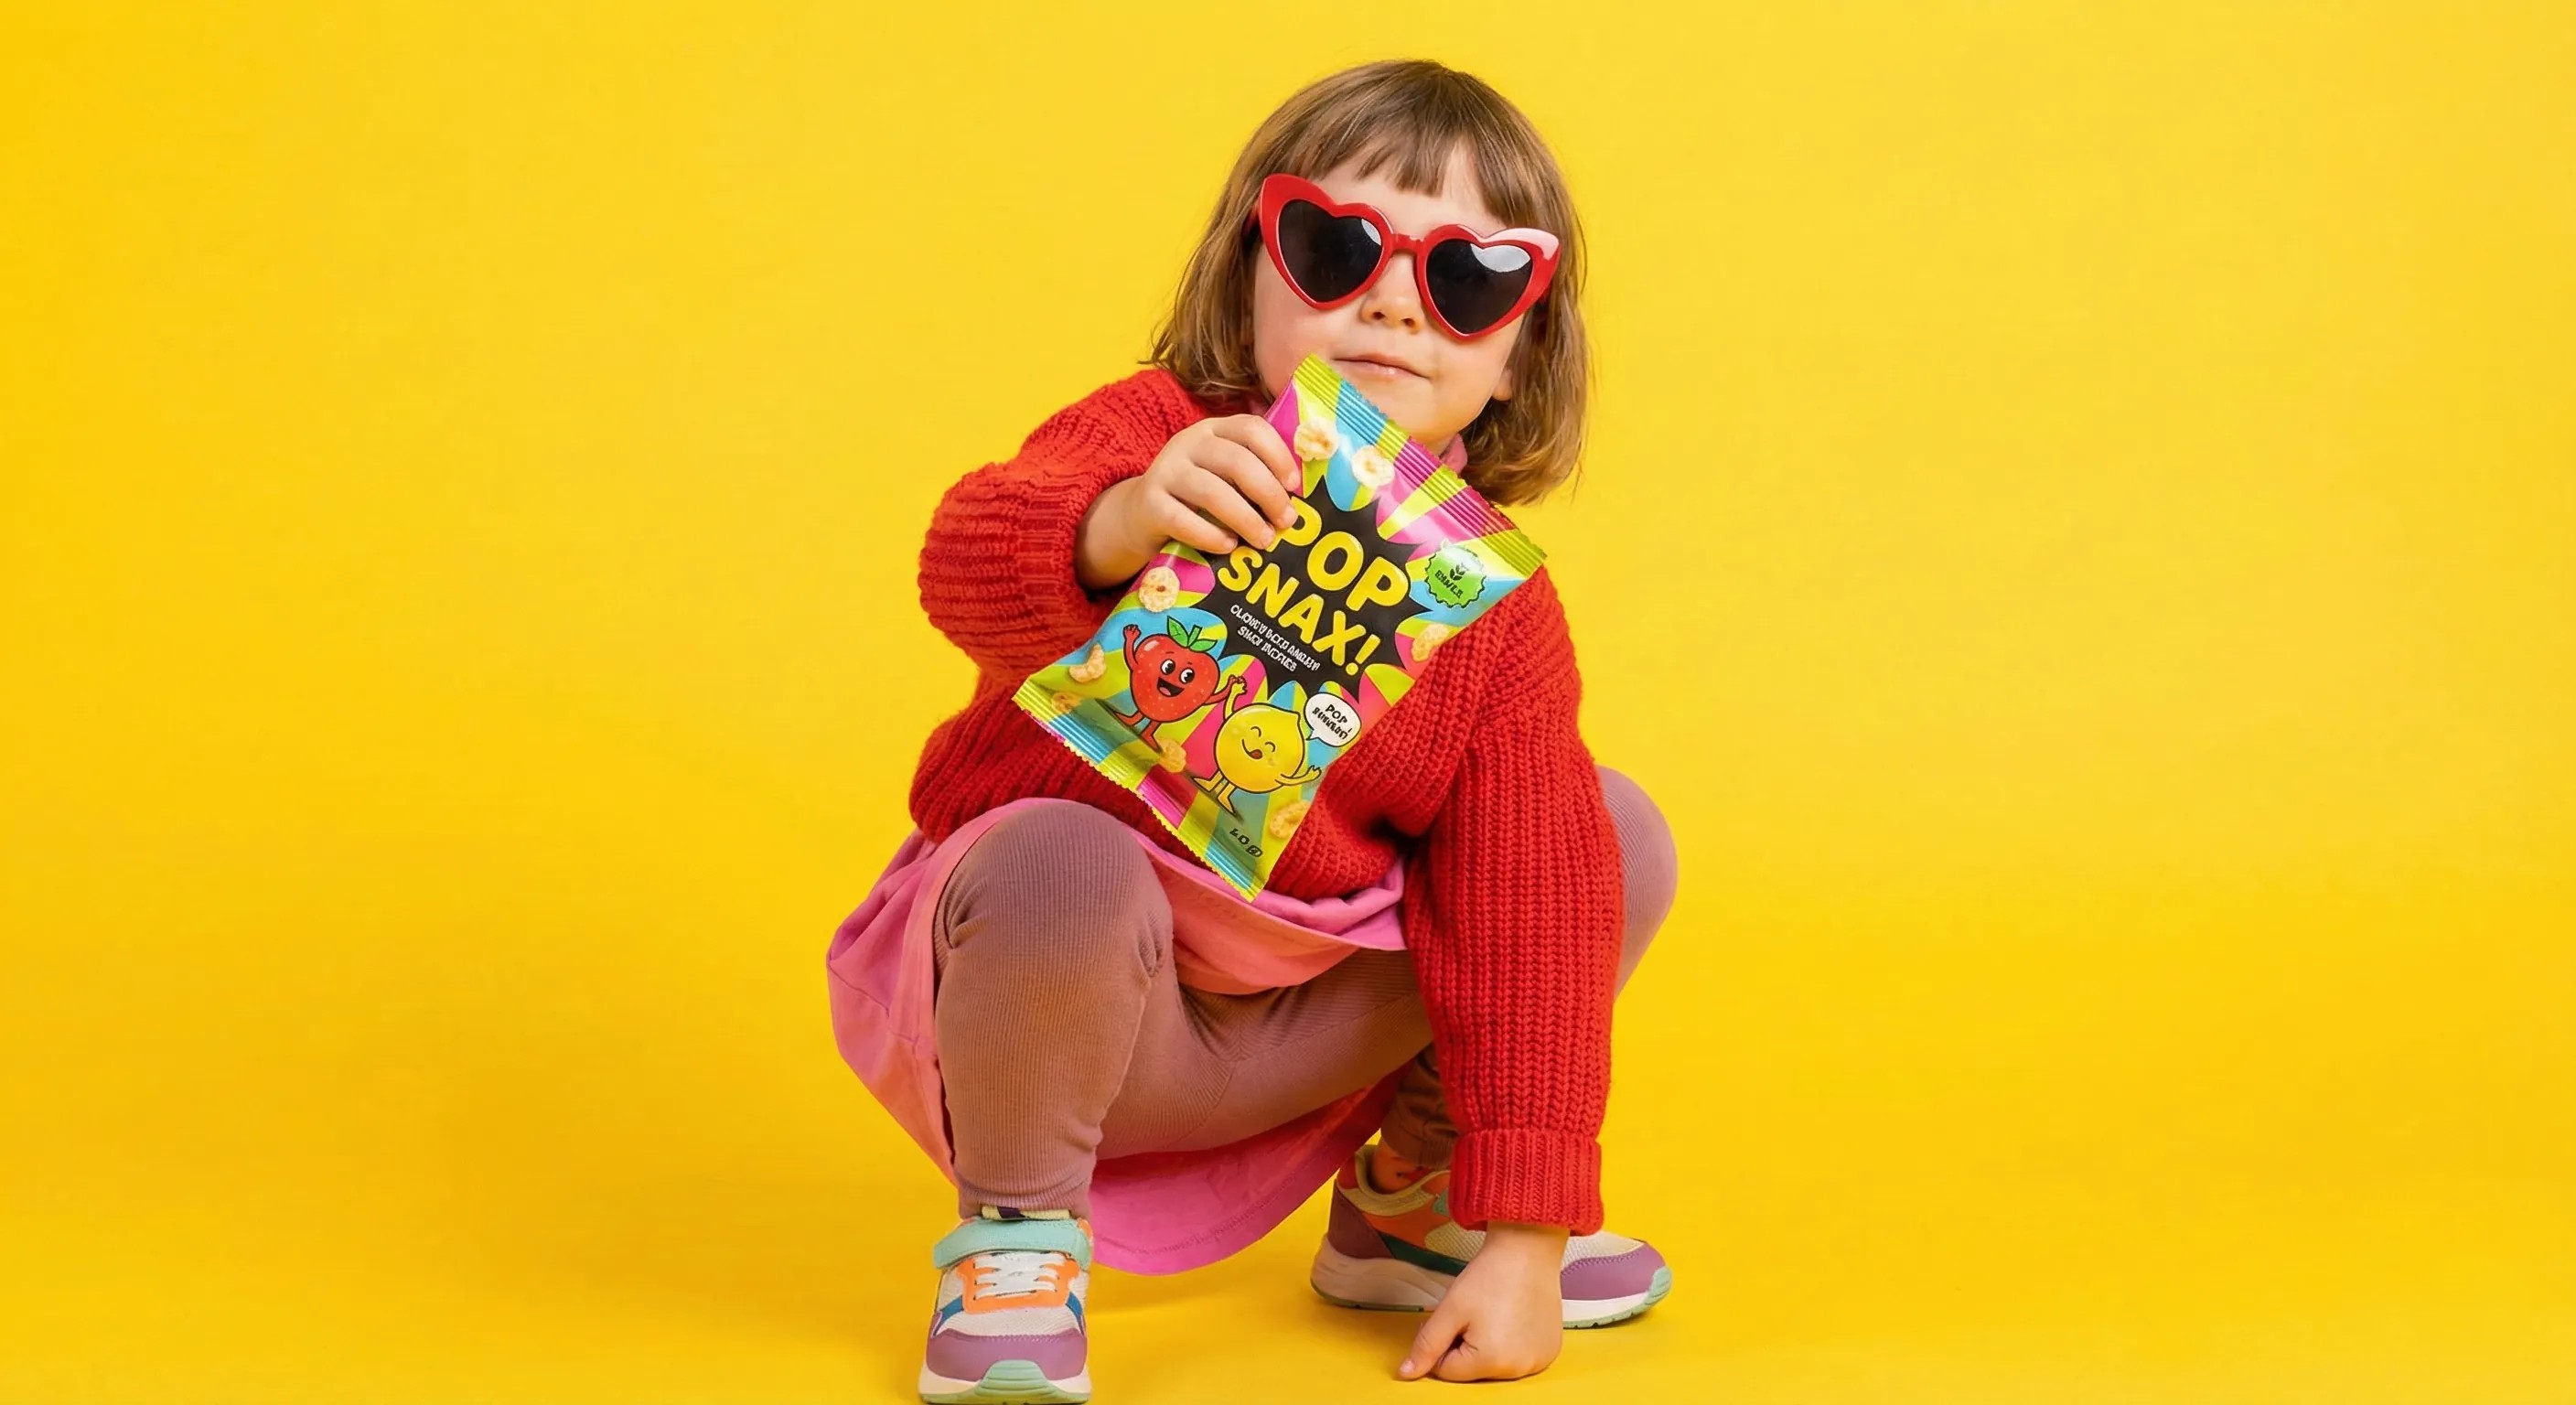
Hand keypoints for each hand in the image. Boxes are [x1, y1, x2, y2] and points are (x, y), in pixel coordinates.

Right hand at [1074, 415, 1301, 590]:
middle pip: (1236, 461)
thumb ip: (1253, 475)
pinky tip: (1228, 547)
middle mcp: (1188, 444)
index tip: (1295, 486)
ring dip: (1245, 519)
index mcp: (1213, 431)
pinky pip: (1183, 520)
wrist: (1140, 516)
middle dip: (1269, 493)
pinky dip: (1210, 536)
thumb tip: (1301, 497)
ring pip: (1212, 492)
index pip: (1251, 428)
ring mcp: (1165, 472)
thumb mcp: (1223, 476)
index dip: (1278, 455)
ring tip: (1264, 541)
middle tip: (1287, 521)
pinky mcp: (1149, 504)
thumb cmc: (1197, 499)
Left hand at [1397, 1221, 1567, 1382]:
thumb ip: (1427, 1345)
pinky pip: (1518, 1359)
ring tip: (1495, 1314)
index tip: (1451, 1318)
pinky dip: (1511, 1344)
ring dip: (1488, 1347)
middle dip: (1464, 1347)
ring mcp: (1537, 1362)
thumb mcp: (1450, 1309)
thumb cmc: (1489, 1276)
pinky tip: (1513, 1319)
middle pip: (1473, 1371)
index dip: (1441, 1343)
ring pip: (1494, 1366)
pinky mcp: (1549, 1352)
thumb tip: (1406, 1374)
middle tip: (1471, 1315)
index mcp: (1490, 1361)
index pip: (1447, 1370)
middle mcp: (1519, 1369)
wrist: (1527, 1250)